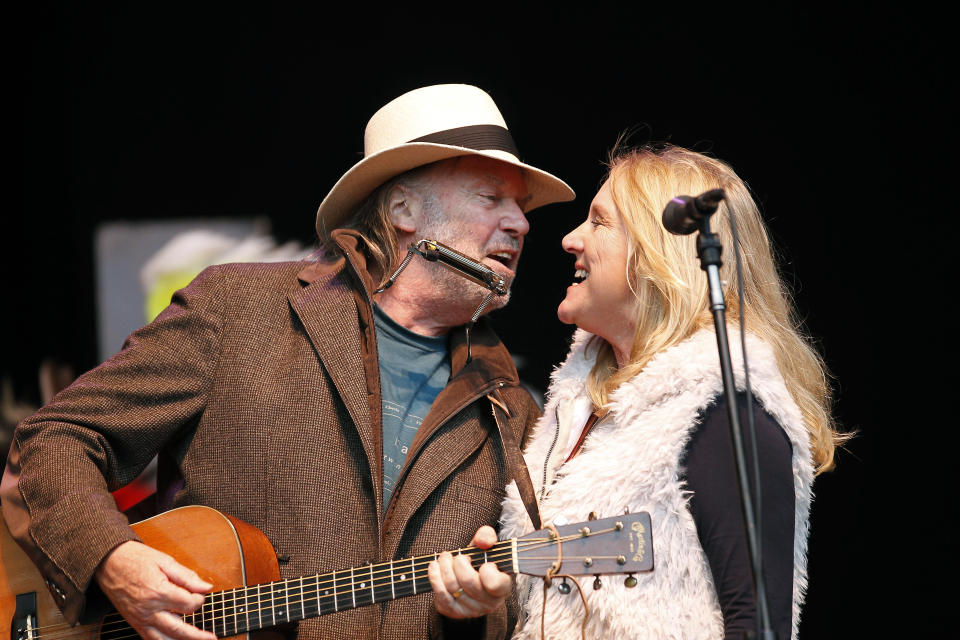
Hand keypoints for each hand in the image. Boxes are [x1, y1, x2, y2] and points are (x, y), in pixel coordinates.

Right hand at [94, 540, 216, 639]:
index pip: (188, 604)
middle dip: (197, 635)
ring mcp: (140, 619)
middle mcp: (149, 610)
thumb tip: (206, 587)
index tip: (200, 593)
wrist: (109, 563)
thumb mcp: (165, 562)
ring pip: (164, 639)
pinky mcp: (134, 622)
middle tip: (212, 638)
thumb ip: (187, 577)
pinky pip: (149, 638)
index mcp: (159, 593)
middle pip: (179, 629)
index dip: (199, 599)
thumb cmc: (137, 559)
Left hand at [428, 526, 511, 618]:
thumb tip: (482, 541)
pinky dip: (435, 578)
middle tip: (456, 556)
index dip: (486, 571)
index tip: (483, 563)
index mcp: (503, 587)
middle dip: (458, 563)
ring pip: (453, 587)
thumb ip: (487, 537)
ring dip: (444, 567)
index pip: (495, 583)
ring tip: (444, 558)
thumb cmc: (480, 562)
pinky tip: (434, 567)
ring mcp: (472, 610)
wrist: (469, 579)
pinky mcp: (455, 612)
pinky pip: (441, 596)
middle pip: (468, 582)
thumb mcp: (486, 547)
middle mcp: (490, 603)